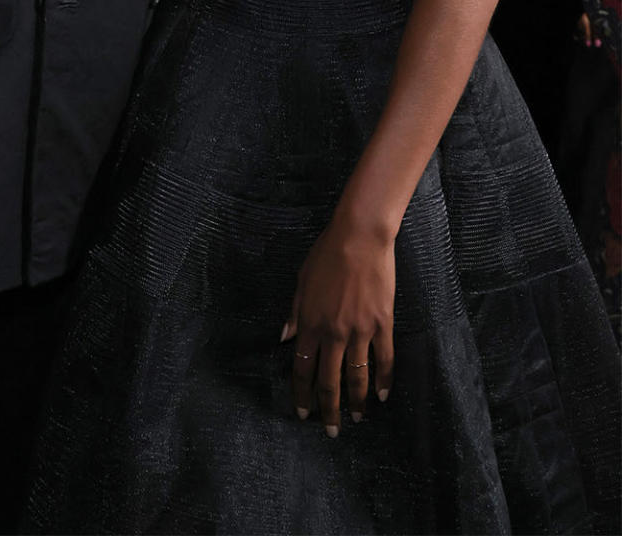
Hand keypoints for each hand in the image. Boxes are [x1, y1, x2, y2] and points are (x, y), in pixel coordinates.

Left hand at [282, 220, 394, 434]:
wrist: (359, 238)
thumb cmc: (326, 254)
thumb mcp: (302, 282)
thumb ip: (295, 313)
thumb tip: (285, 338)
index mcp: (310, 323)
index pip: (303, 368)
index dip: (303, 394)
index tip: (303, 413)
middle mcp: (333, 332)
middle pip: (329, 380)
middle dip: (329, 410)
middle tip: (331, 431)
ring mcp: (359, 330)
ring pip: (357, 376)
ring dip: (357, 402)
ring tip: (357, 419)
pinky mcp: (382, 324)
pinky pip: (384, 358)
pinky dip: (384, 380)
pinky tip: (382, 395)